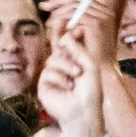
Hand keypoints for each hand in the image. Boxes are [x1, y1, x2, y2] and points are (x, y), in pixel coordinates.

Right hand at [36, 0, 108, 136]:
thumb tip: (66, 36)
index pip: (67, 45)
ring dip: (65, 65)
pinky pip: (47, 72)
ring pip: (52, 59)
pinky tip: (67, 87)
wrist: (83, 112)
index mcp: (75, 63)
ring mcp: (52, 76)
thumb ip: (78, 50)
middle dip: (63, 44)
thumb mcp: (90, 67)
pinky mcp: (44, 85)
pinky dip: (59, 77)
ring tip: (76, 76)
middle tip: (69, 43)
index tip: (70, 25)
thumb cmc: (91, 92)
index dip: (66, 34)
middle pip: (56, 48)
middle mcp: (62, 68)